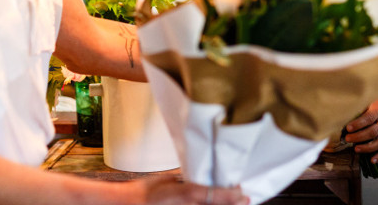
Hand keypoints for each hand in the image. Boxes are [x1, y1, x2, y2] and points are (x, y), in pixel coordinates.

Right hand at [132, 177, 248, 204]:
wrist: (132, 204)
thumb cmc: (148, 190)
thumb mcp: (170, 179)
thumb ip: (187, 178)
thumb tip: (200, 175)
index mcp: (187, 193)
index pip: (216, 195)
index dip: (231, 194)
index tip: (241, 190)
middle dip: (233, 203)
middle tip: (245, 198)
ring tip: (237, 203)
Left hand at [344, 93, 377, 163]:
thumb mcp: (371, 101)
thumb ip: (361, 109)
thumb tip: (346, 118)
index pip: (369, 117)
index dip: (358, 124)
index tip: (348, 128)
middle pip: (373, 131)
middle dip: (359, 136)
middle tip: (348, 139)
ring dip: (368, 147)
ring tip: (356, 149)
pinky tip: (372, 160)